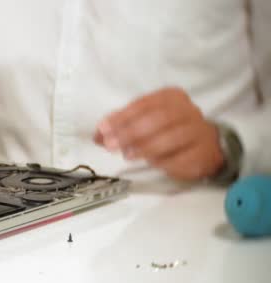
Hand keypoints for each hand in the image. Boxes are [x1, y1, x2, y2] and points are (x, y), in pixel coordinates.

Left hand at [94, 87, 224, 180]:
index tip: (103, 129)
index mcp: (170, 97)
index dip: (121, 117)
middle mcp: (187, 110)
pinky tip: (151, 163)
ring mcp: (198, 131)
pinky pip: (180, 157)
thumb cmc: (169, 131)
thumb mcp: (145, 123)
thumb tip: (98, 135)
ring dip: (145, 146)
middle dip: (130, 132)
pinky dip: (162, 161)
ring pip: (171, 137)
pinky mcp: (203, 153)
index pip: (143, 104)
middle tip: (111, 145)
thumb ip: (122, 126)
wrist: (207, 146)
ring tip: (127, 155)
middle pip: (158, 118)